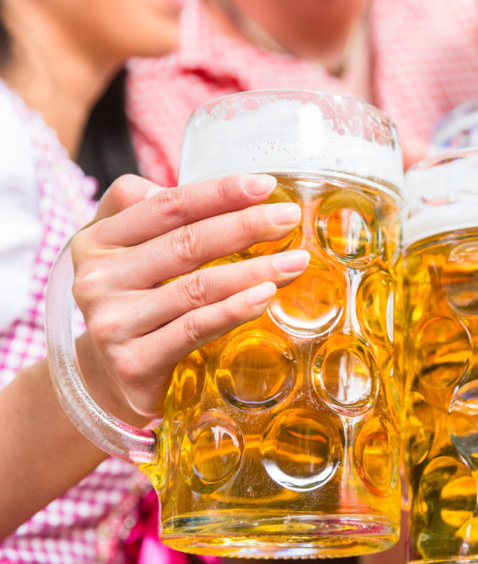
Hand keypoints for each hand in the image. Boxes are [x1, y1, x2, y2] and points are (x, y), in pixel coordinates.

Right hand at [71, 173, 308, 418]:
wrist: (108, 378)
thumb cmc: (133, 302)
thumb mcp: (127, 250)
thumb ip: (151, 211)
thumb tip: (206, 190)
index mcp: (96, 241)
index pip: (167, 207)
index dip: (218, 192)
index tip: (265, 185)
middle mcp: (97, 280)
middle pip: (186, 243)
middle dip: (246, 226)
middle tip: (290, 218)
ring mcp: (113, 323)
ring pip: (198, 286)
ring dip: (255, 270)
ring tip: (295, 261)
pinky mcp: (134, 363)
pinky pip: (196, 328)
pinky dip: (235, 309)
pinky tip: (266, 296)